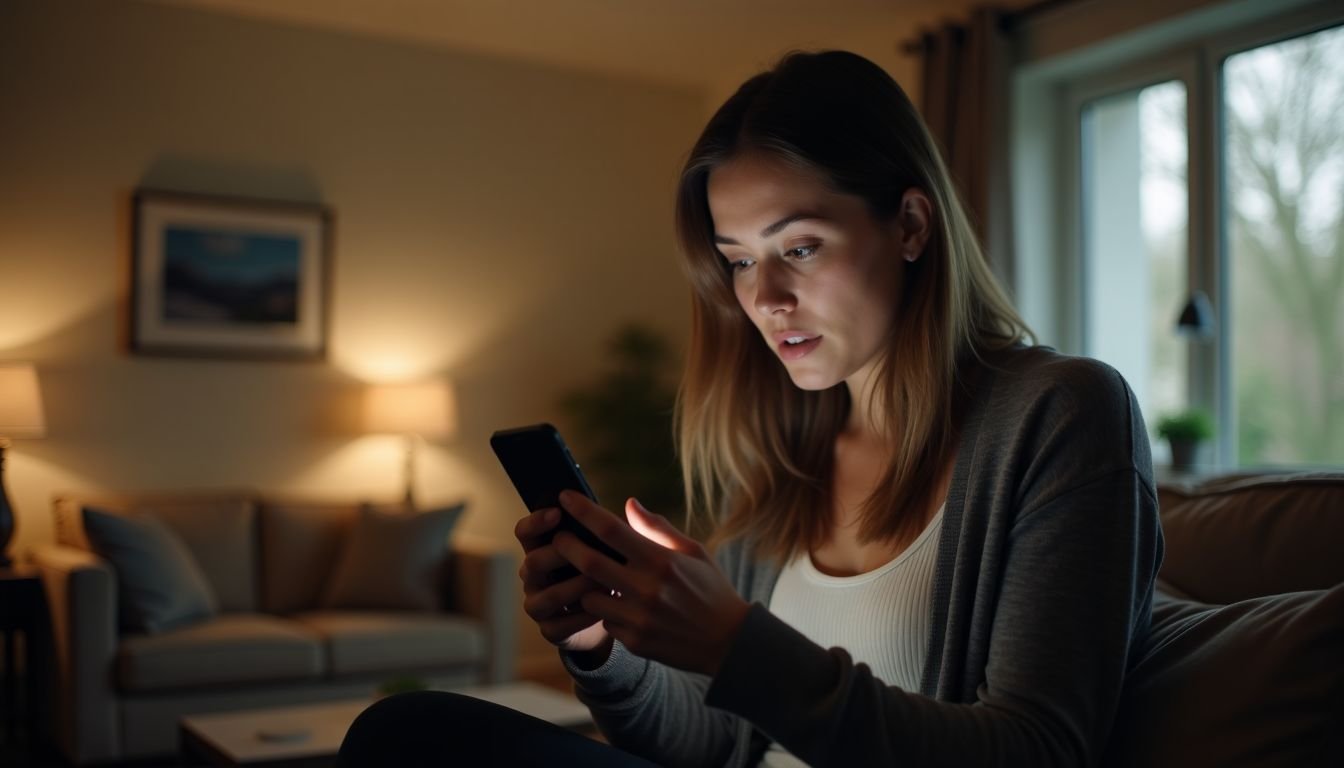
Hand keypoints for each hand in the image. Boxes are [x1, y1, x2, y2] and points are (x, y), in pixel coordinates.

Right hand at [514, 507, 612, 657]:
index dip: (536, 521)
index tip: (558, 512)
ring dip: (575, 588)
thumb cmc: (608, 570)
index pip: (525, 532)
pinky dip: (581, 617)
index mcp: (541, 549)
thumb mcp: (610, 548)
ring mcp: (538, 604)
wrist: (610, 615)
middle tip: (588, 551)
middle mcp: (534, 576)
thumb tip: (633, 504)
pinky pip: (558, 625)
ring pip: (547, 595)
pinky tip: (603, 610)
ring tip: (604, 582)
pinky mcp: (550, 630)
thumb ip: (613, 529)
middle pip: (533, 562)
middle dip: (560, 556)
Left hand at [552, 491, 750, 676]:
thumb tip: (628, 504)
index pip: (610, 528)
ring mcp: (639, 617)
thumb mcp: (693, 552)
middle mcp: (647, 588)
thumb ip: (657, 529)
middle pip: (588, 561)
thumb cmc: (711, 589)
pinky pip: (605, 622)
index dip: (583, 510)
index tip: (565, 497)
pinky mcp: (635, 640)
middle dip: (566, 546)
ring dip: (584, 584)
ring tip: (590, 577)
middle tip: (558, 537)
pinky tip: (617, 606)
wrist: (729, 642)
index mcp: (661, 560)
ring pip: (589, 596)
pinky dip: (606, 611)